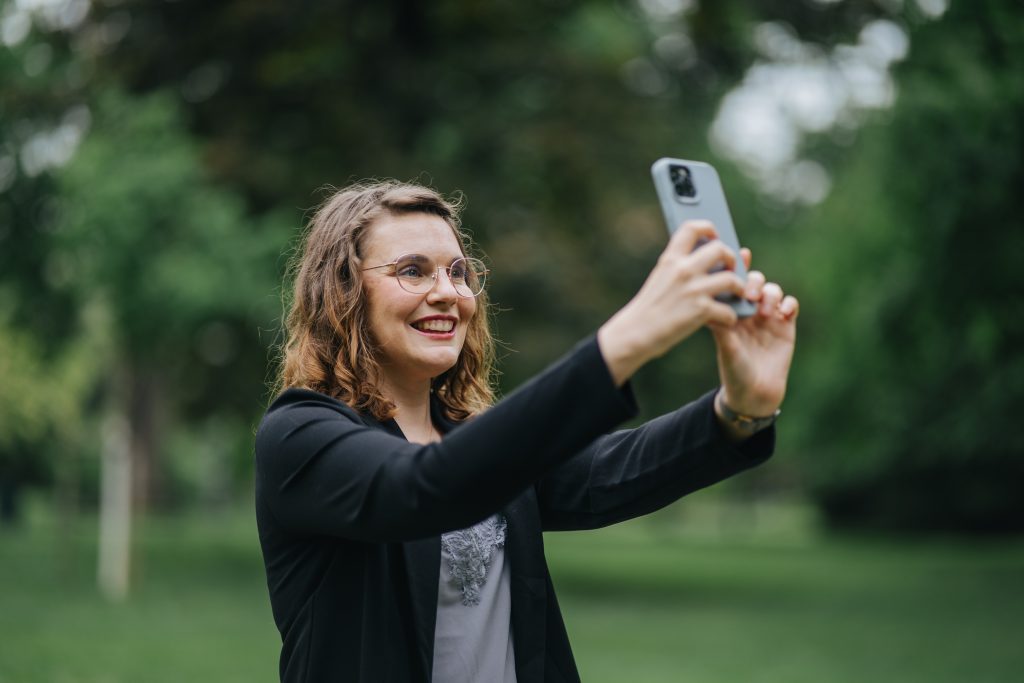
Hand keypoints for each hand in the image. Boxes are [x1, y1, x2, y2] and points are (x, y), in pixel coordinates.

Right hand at [598, 220, 746, 385]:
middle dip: (731, 259)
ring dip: (739, 288)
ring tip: (737, 294)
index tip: (715, 236)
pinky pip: (729, 310)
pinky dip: (730, 317)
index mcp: (671, 259)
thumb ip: (678, 267)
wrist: (635, 333)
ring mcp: (693, 289)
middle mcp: (683, 270)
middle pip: (720, 249)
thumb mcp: (659, 278)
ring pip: (732, 279)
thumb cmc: (649, 308)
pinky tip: (725, 320)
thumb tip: (705, 261)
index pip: (692, 228)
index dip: (708, 228)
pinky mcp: (701, 310)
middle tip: (730, 270)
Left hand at [710, 248, 798, 419]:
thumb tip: (710, 303)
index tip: (740, 255)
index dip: (737, 267)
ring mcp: (768, 316)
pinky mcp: (786, 325)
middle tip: (751, 293)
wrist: (754, 393)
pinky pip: (790, 304)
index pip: (733, 283)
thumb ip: (721, 325)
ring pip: (773, 289)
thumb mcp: (725, 347)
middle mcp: (748, 310)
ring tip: (765, 310)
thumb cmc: (734, 370)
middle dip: (754, 281)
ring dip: (770, 293)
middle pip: (754, 281)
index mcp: (730, 311)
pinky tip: (783, 313)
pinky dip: (788, 303)